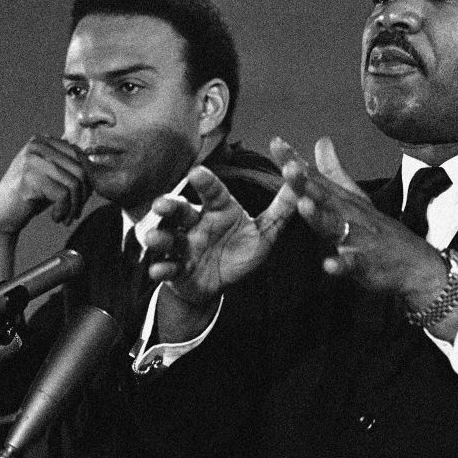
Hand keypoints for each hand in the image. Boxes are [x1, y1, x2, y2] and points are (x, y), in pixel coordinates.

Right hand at [0, 135, 90, 235]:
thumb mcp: (52, 176)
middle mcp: (35, 145)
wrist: (1, 215)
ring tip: (68, 217)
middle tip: (76, 212)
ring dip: (75, 206)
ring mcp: (31, 160)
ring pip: (74, 183)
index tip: (82, 199)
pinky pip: (63, 194)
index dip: (87, 180)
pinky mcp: (28, 178)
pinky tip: (56, 218)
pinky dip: (64, 210)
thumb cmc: (32, 196)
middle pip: (80, 170)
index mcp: (41, 140)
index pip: (79, 156)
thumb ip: (68, 163)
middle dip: (83, 195)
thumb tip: (93, 158)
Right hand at [144, 164, 296, 305]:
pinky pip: (166, 267)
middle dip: (169, 206)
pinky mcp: (175, 269)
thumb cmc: (240, 251)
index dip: (205, 183)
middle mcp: (196, 223)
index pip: (212, 192)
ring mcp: (182, 245)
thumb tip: (301, 178)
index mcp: (218, 210)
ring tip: (156, 238)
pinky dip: (161, 269)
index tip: (197, 173)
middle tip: (163, 205)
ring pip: (167, 237)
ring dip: (159, 237)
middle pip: (180, 210)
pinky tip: (159, 271)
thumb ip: (282, 209)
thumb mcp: (265, 232)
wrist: (220, 284)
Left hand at [269, 136, 447, 310]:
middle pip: (324, 196)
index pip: (316, 177)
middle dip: (305, 183)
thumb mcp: (356, 199)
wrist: (417, 265)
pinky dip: (342, 265)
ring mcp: (360, 239)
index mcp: (343, 200)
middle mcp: (350, 214)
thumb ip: (334, 173)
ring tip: (304, 206)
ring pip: (337, 226)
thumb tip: (321, 141)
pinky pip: (354, 264)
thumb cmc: (381, 232)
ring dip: (320, 216)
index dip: (295, 162)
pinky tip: (329, 265)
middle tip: (288, 168)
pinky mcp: (368, 264)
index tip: (275, 143)